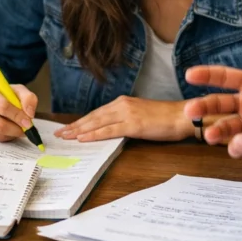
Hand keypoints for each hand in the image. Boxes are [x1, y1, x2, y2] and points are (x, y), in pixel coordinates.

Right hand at [0, 77, 38, 143]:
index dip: (17, 116)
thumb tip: (29, 114)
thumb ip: (28, 98)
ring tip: (18, 128)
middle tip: (26, 130)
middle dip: (15, 129)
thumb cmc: (5, 95)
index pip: (2, 106)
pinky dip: (5, 137)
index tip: (28, 123)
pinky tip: (9, 130)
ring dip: (12, 134)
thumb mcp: (18, 90)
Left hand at [55, 96, 192, 141]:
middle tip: (59, 134)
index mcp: (123, 102)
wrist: (182, 116)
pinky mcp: (132, 124)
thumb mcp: (141, 115)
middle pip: (93, 117)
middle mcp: (122, 105)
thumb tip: (111, 129)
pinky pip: (108, 130)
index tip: (68, 128)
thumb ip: (125, 119)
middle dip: (74, 126)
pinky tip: (83, 138)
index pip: (97, 113)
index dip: (81, 121)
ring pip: (97, 123)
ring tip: (65, 137)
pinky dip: (94, 134)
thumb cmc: (165, 118)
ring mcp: (127, 114)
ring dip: (79, 130)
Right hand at [184, 28, 241, 144]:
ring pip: (226, 126)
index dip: (206, 74)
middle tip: (190, 111)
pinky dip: (237, 148)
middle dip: (203, 107)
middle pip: (217, 104)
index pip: (223, 77)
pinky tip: (236, 149)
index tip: (190, 74)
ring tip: (210, 136)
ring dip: (216, 131)